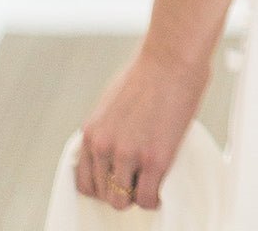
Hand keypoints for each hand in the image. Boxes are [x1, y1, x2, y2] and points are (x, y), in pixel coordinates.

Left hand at [76, 43, 211, 210]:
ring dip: (137, 195)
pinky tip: (163, 185)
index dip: (103, 185)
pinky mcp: (154, 159)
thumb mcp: (115, 100)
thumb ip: (111, 128)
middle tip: (140, 180)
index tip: (119, 181)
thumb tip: (119, 145)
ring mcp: (128, 154)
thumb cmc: (151, 70)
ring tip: (152, 182)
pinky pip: (148, 199)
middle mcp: (104, 146)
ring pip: (122, 201)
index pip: (85, 181)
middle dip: (122, 190)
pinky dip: (155, 198)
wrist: (173, 56)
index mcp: (92, 132)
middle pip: (104, 194)